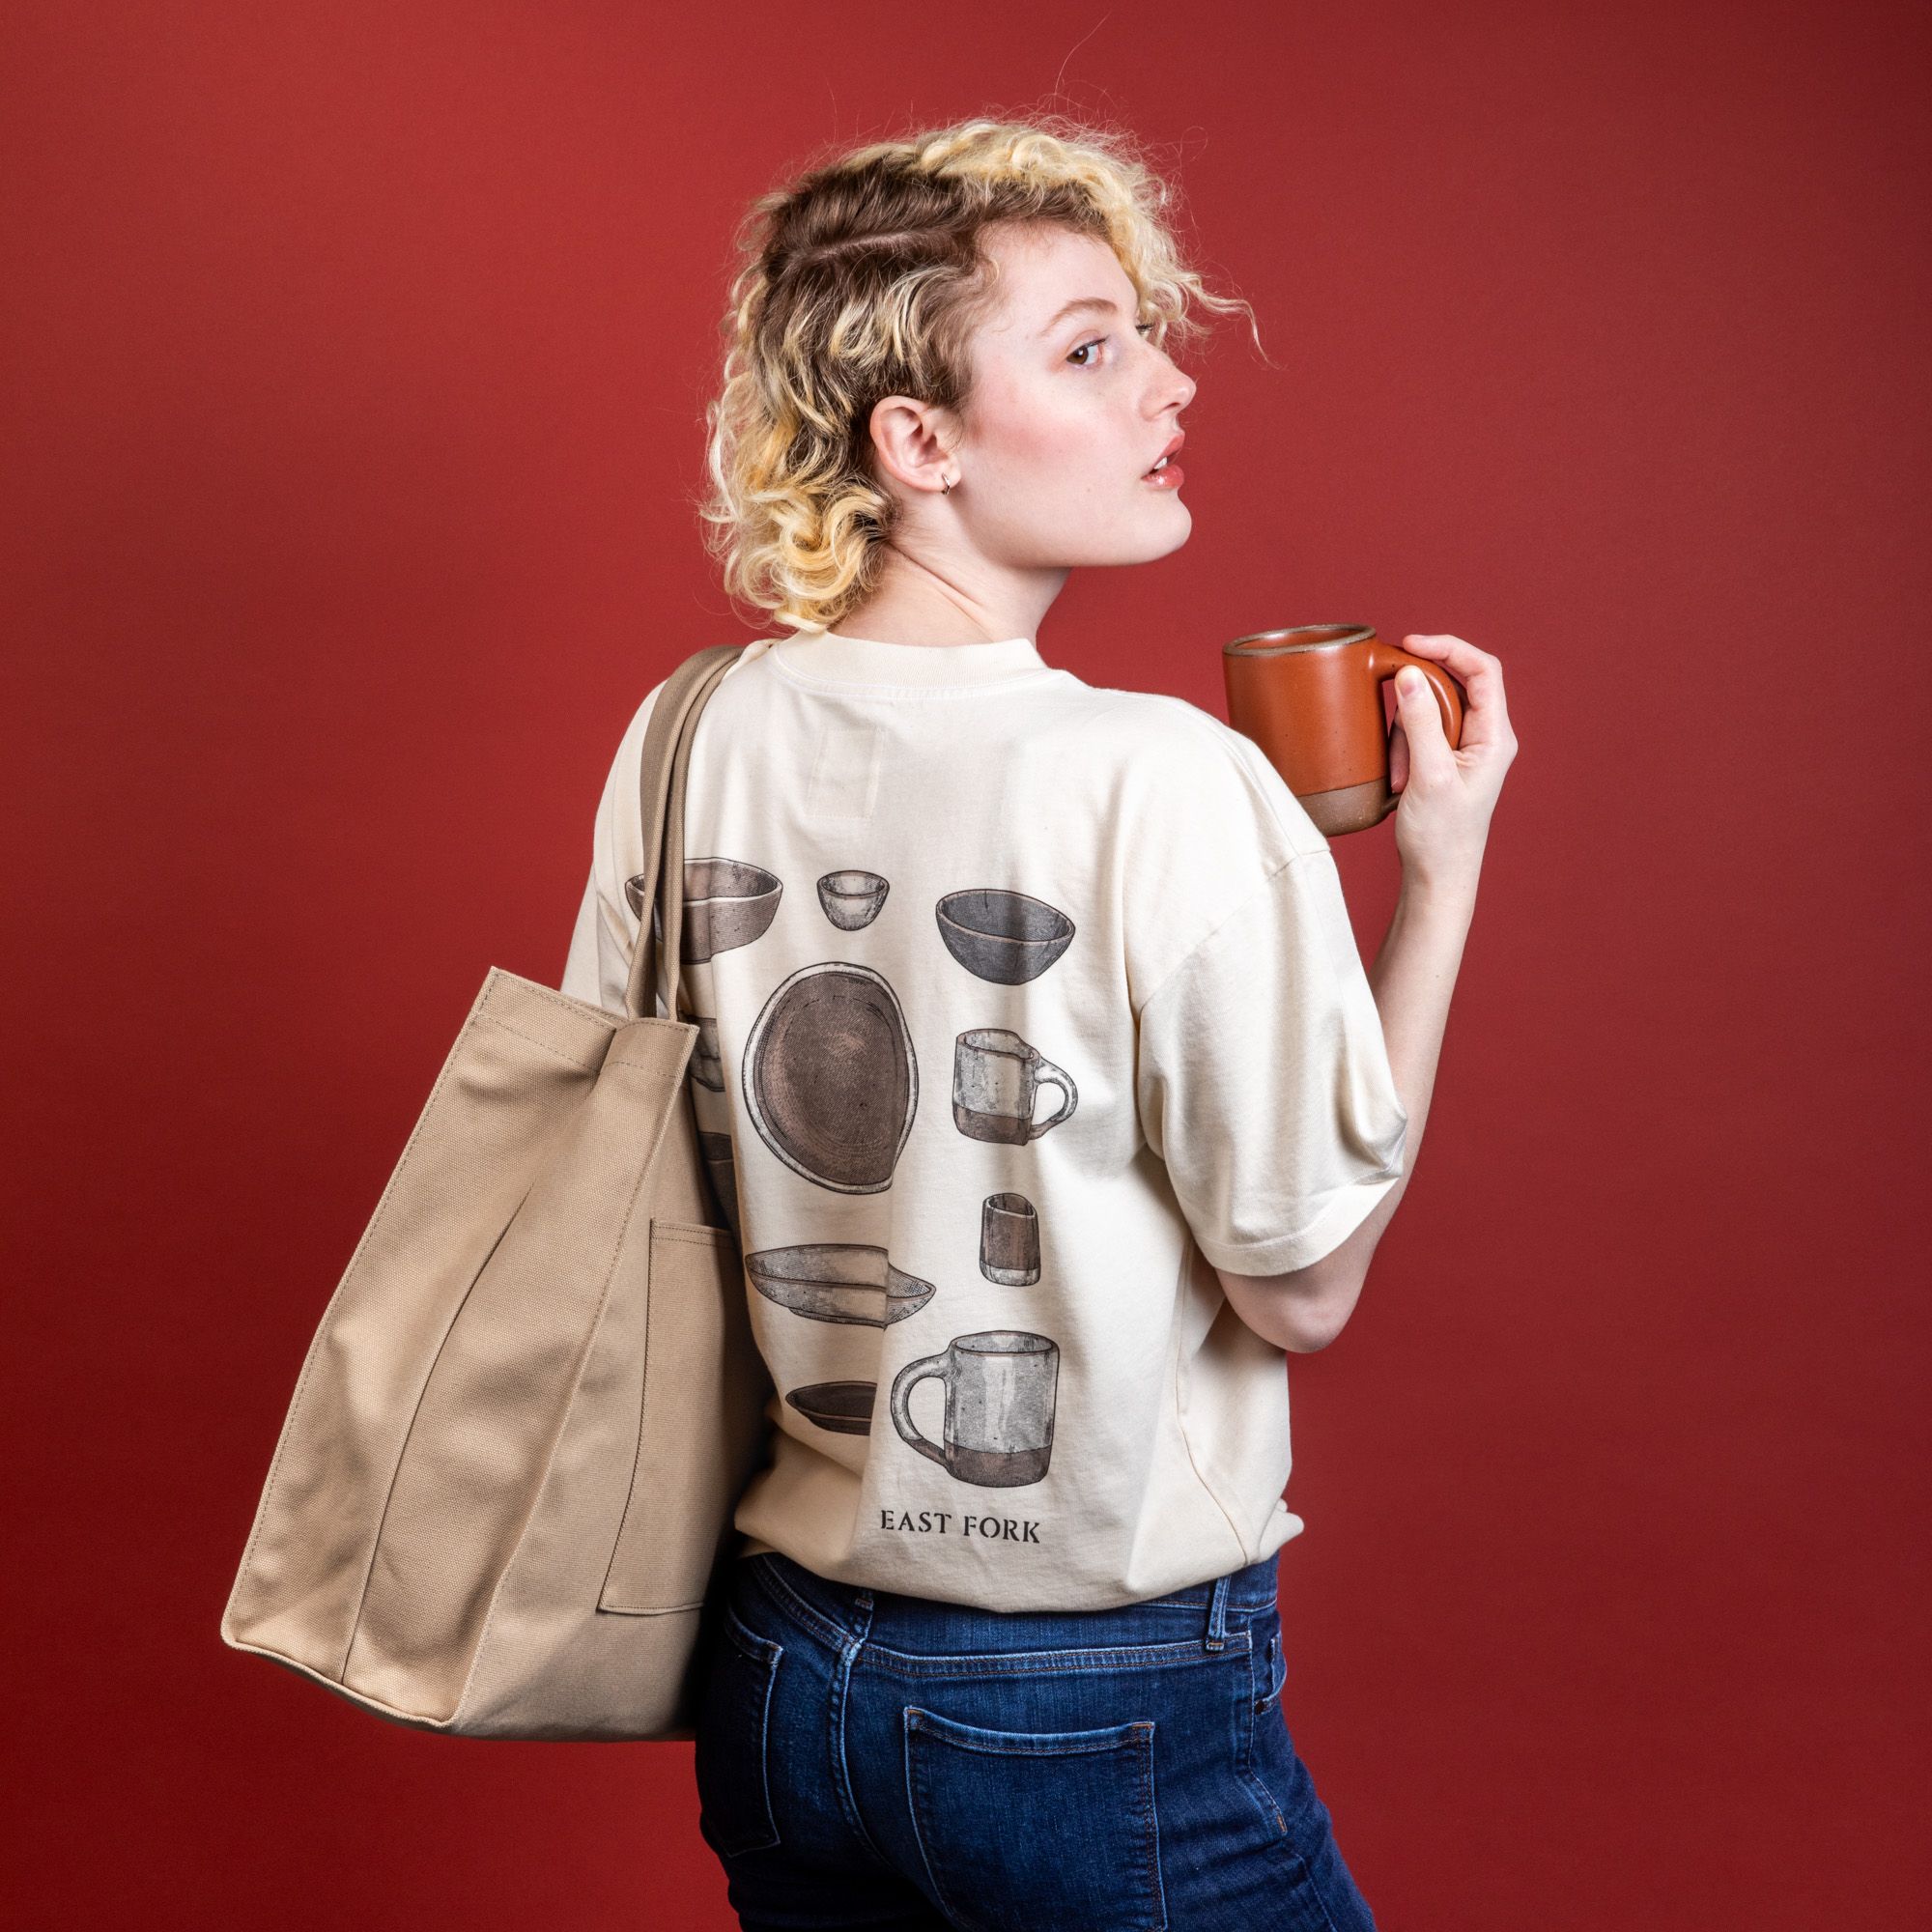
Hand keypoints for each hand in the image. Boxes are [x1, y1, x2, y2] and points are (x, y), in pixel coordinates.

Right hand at [1386, 633, 1517, 892]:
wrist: (1437, 877)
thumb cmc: (1440, 836)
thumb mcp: (1428, 775)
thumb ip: (1420, 722)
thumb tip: (1409, 673)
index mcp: (1495, 737)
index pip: (1482, 670)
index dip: (1448, 648)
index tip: (1410, 644)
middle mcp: (1486, 738)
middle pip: (1452, 686)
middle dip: (1416, 702)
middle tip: (1391, 711)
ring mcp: (1466, 750)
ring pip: (1430, 711)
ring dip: (1406, 733)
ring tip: (1400, 773)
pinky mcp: (1445, 761)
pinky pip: (1420, 733)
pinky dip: (1403, 748)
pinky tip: (1399, 780)